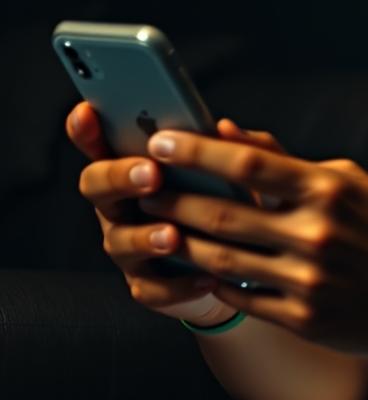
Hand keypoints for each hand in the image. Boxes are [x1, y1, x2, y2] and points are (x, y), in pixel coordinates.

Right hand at [67, 102, 274, 324]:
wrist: (249, 263)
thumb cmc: (235, 203)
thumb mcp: (242, 172)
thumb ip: (235, 148)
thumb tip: (225, 127)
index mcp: (138, 167)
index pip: (101, 143)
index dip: (87, 129)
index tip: (88, 111)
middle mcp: (123, 205)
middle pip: (97, 185)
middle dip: (120, 177)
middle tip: (151, 174)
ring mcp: (130, 246)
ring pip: (119, 240)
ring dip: (145, 236)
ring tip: (173, 235)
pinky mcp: (148, 284)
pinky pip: (153, 288)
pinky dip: (179, 284)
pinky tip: (206, 276)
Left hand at [134, 129, 367, 354]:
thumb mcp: (350, 181)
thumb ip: (287, 158)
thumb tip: (228, 132)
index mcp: (328, 190)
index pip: (248, 162)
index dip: (197, 151)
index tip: (161, 141)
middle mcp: (316, 233)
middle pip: (222, 212)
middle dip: (173, 198)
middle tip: (143, 188)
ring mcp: (308, 279)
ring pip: (222, 258)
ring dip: (182, 242)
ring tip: (159, 228)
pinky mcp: (304, 319)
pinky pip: (242, 297)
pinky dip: (214, 282)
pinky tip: (200, 268)